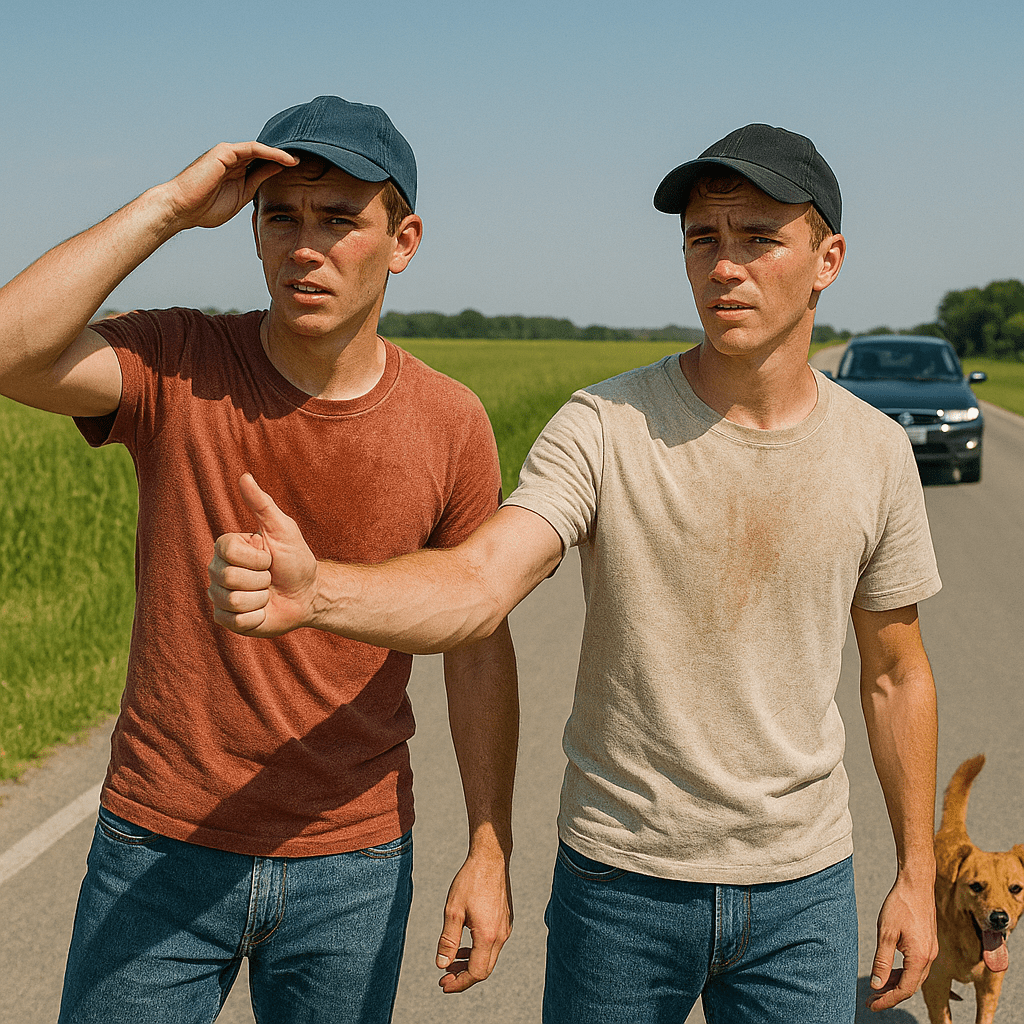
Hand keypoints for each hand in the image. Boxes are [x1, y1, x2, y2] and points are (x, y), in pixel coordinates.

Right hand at [159, 142, 297, 230]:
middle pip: (266, 155)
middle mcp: (233, 159)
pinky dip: (272, 153)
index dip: (283, 168)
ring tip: (304, 160)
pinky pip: (253, 149)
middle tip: (312, 162)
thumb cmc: (205, 209)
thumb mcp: (240, 198)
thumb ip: (256, 185)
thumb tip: (274, 177)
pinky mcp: (225, 152)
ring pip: (262, 150)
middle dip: (288, 158)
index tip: (305, 175)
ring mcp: (229, 154)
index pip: (264, 165)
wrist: (181, 208)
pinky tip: (288, 160)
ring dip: (284, 154)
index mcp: (236, 171)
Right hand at [208, 473, 317, 635]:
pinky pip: (235, 621)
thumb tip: (244, 475)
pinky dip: (257, 618)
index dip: (255, 557)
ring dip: (260, 598)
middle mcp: (218, 570)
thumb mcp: (283, 529)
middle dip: (261, 579)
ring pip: (232, 600)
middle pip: (228, 577)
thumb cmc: (297, 560)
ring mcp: (220, 596)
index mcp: (227, 547)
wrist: (308, 595)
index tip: (269, 557)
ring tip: (267, 593)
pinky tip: (262, 610)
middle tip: (270, 577)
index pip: (226, 550)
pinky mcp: (226, 620)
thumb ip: (262, 505)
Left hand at [436, 848, 512, 992]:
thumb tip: (442, 965)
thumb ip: (448, 941)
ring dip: (471, 963)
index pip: (476, 972)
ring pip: (489, 957)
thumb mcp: (453, 911)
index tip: (443, 984)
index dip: (459, 983)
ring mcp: (505, 928)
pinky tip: (465, 944)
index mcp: (487, 936)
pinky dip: (478, 951)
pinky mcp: (506, 921)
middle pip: (484, 969)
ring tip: (452, 961)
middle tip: (445, 977)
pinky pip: (493, 945)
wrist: (491, 859)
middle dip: (464, 976)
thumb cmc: (470, 881)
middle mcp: (501, 935)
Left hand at [867, 871, 936, 1010]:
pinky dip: (903, 973)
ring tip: (878, 988)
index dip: (888, 1000)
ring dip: (897, 984)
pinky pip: (916, 966)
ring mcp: (930, 951)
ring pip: (914, 977)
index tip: (872, 1004)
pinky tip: (890, 972)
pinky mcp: (928, 944)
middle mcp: (929, 957)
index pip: (905, 989)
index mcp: (920, 957)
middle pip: (911, 986)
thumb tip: (877, 985)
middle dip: (891, 995)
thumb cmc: (900, 905)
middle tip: (872, 1000)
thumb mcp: (886, 933)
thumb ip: (882, 961)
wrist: (916, 884)